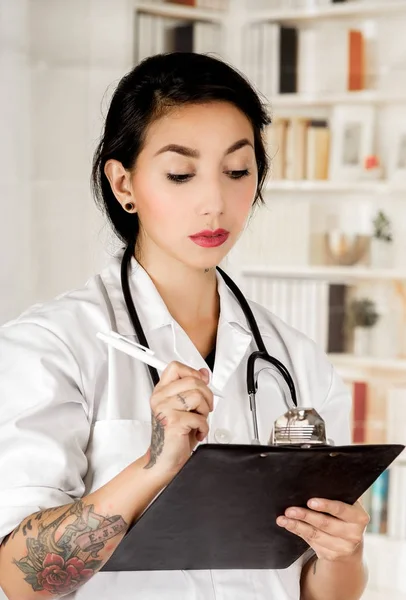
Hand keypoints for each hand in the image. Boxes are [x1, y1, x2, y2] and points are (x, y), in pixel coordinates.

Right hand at [143, 361, 212, 476]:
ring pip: (198, 396)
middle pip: (193, 381)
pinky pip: (199, 417)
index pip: (175, 367)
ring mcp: (164, 409)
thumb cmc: (174, 435)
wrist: (165, 459)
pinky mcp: (172, 421)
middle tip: (204, 408)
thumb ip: (192, 389)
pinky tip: (196, 432)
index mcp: (161, 391)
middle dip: (207, 395)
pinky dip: (204, 427)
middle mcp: (160, 398)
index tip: (200, 383)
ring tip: (198, 421)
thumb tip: (204, 373)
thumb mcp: (185, 408)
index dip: (192, 373)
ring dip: (205, 411)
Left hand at [276, 499, 368, 562]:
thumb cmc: (344, 515)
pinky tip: (288, 525)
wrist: (351, 542)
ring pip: (315, 534)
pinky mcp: (331, 555)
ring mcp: (343, 547)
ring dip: (296, 525)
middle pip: (325, 523)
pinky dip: (298, 531)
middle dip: (305, 515)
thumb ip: (338, 495)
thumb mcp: (348, 504)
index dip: (326, 505)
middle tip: (289, 510)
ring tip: (283, 518)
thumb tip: (315, 482)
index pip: (341, 509)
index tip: (310, 502)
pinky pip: (311, 541)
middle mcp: (354, 534)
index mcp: (359, 517)